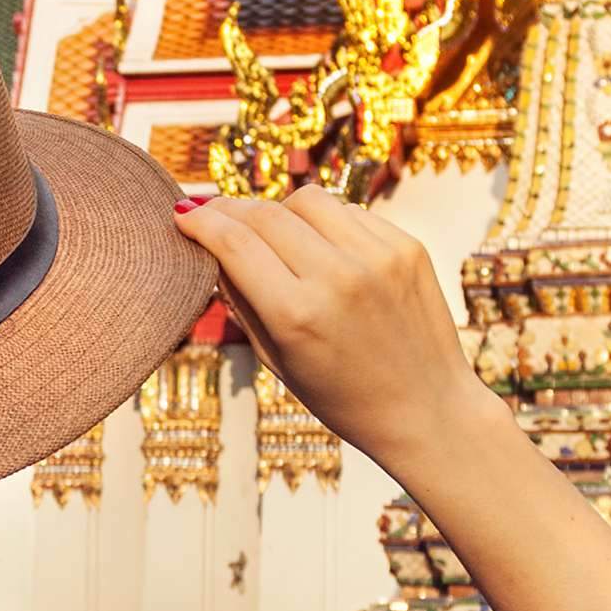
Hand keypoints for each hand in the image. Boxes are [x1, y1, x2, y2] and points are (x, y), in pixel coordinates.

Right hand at [179, 188, 491, 469]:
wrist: (428, 410)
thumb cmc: (345, 398)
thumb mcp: (278, 361)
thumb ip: (242, 302)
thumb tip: (212, 248)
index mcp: (298, 316)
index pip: (234, 243)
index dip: (201, 223)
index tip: (182, 216)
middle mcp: (339, 278)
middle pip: (265, 214)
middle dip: (230, 210)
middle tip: (214, 216)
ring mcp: (378, 258)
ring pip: (308, 200)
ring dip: (279, 210)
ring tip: (274, 234)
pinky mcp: (407, 248)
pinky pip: (350, 213)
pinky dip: (325, 224)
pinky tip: (322, 249)